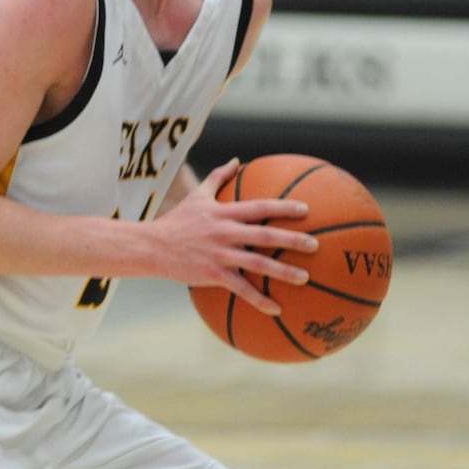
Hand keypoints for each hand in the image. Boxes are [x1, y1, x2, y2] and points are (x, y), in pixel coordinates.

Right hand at [151, 159, 318, 315]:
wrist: (153, 247)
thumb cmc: (177, 220)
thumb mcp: (197, 195)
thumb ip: (218, 177)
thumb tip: (237, 160)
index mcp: (224, 213)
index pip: (259, 208)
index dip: (283, 208)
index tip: (306, 210)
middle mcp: (225, 232)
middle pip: (264, 235)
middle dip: (292, 240)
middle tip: (315, 245)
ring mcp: (220, 254)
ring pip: (257, 264)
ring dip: (283, 271)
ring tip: (304, 277)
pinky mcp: (213, 274)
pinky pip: (240, 289)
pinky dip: (259, 299)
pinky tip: (277, 309)